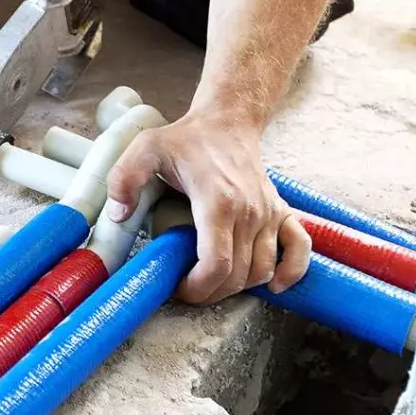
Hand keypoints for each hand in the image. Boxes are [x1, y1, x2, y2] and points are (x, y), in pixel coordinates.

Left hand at [105, 109, 310, 303]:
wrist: (226, 121)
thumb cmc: (186, 139)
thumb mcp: (146, 149)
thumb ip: (124, 179)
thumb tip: (117, 215)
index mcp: (217, 200)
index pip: (216, 263)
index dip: (197, 288)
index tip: (178, 288)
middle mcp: (249, 210)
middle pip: (238, 275)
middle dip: (210, 293)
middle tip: (188, 289)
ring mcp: (268, 212)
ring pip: (263, 270)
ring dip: (239, 286)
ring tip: (212, 282)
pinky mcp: (281, 211)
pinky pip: (299, 249)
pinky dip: (290, 272)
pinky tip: (273, 284)